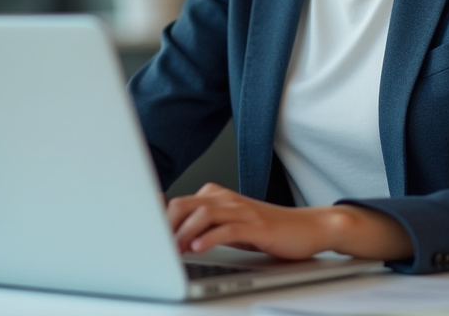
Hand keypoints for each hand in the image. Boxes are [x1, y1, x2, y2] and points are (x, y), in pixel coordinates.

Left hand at [167, 183, 329, 258]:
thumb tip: (175, 237)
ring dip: (184, 233)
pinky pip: (228, 229)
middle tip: (156, 247)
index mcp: (218, 197)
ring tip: (174, 250)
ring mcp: (242, 211)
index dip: (158, 216)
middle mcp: (227, 199)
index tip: (141, 230)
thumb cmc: (269, 229)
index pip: (179, 202)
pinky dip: (209, 238)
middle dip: (166, 226)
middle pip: (185, 204)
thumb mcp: (232, 225)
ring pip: (203, 215)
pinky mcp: (256, 226)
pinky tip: (199, 249)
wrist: (307, 228)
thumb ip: (206, 226)